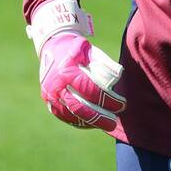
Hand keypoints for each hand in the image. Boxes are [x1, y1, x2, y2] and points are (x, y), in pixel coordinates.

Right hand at [26, 0, 125, 131]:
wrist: (51, 47)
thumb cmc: (76, 49)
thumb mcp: (89, 49)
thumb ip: (102, 63)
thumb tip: (118, 78)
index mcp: (67, 70)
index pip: (90, 90)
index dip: (107, 100)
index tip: (121, 104)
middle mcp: (56, 85)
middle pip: (79, 108)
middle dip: (99, 118)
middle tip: (114, 122)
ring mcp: (50, 95)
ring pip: (71, 115)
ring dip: (90, 122)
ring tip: (106, 123)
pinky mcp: (49, 102)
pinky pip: (64, 116)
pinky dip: (79, 122)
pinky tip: (93, 123)